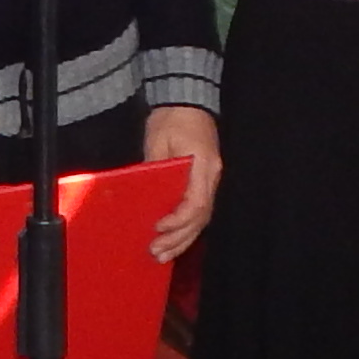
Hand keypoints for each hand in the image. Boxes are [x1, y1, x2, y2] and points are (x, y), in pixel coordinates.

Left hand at [142, 102, 221, 258]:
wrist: (187, 101)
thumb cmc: (171, 119)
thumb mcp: (158, 141)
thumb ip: (155, 170)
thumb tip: (145, 197)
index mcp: (203, 165)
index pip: (196, 203)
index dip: (178, 220)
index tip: (158, 227)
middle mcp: (212, 177)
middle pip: (200, 217)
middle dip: (178, 238)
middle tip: (156, 253)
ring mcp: (212, 180)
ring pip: (202, 219)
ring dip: (183, 239)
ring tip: (163, 256)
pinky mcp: (205, 182)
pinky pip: (199, 211)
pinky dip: (186, 228)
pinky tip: (174, 241)